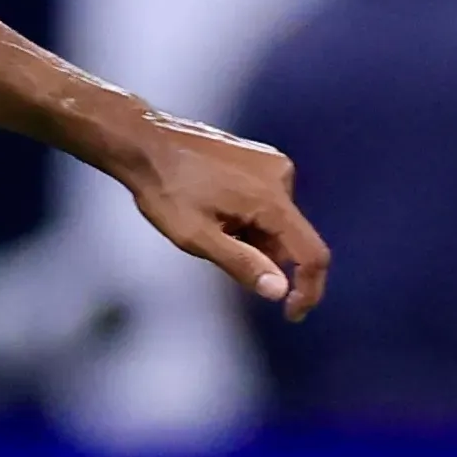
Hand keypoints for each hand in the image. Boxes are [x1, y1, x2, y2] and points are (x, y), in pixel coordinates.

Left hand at [116, 111, 330, 318]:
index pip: (312, 255)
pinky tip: (215, 209)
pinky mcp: (261, 157)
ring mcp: (271, 163)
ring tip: (209, 224)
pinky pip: (269, 202)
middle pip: (291, 239)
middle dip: (264, 257)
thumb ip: (242, 264)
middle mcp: (281, 176)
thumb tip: (279, 291)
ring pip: (278, 222)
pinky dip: (250, 217)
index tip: (291, 314)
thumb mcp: (197, 237)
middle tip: (217, 250)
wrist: (144, 142)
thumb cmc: (165, 190)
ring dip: (254, 237)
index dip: (308, 290)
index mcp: (271, 199)